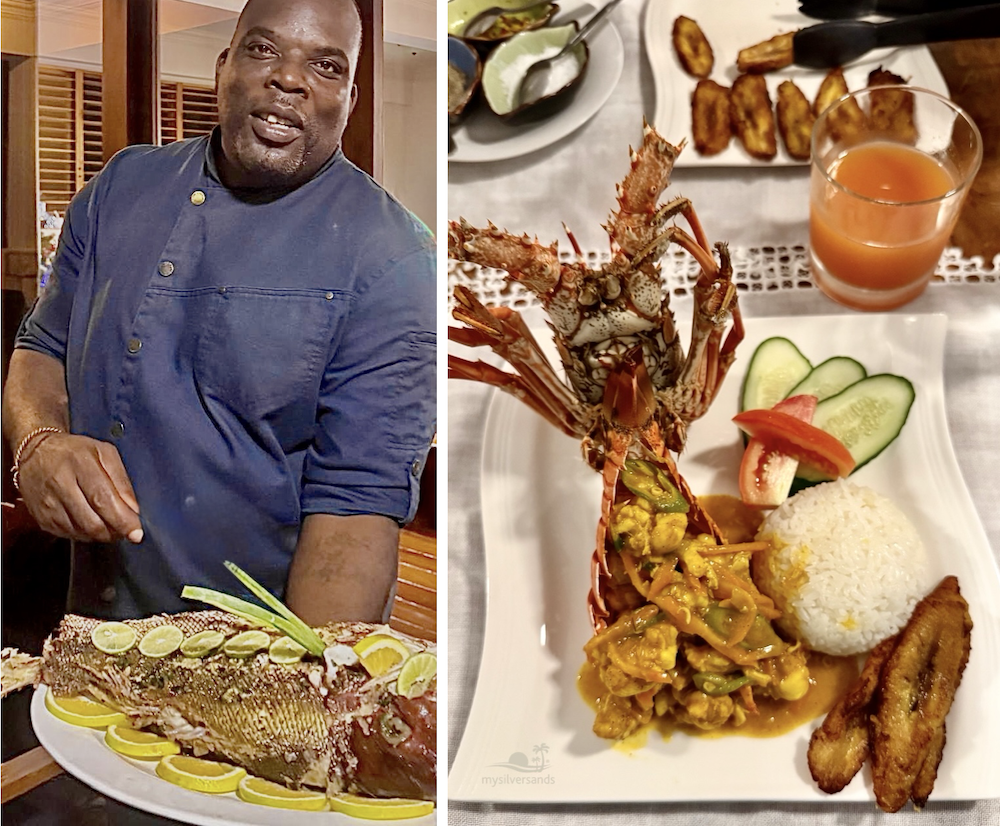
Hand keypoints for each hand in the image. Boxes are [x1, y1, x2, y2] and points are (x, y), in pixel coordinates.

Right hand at [16, 432, 142, 543]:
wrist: (34, 454)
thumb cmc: (73, 452)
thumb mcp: (104, 453)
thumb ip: (121, 480)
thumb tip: (133, 508)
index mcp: (79, 464)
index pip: (103, 499)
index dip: (122, 519)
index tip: (136, 531)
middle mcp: (60, 485)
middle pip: (92, 522)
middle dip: (115, 531)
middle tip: (127, 530)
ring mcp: (48, 505)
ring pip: (82, 532)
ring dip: (102, 534)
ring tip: (111, 524)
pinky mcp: (42, 518)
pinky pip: (70, 535)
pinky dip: (86, 534)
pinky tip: (92, 522)